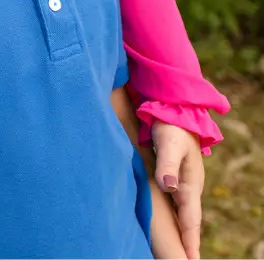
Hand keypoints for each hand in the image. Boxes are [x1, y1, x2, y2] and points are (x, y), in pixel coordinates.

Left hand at [151, 121, 204, 259]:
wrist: (174, 110)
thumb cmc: (171, 126)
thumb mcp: (169, 143)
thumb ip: (168, 164)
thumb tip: (169, 186)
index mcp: (190, 184)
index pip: (190, 219)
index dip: (189, 240)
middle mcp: (187, 187)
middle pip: (188, 221)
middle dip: (188, 242)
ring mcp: (181, 183)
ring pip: (180, 213)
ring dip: (180, 231)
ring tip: (179, 251)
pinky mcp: (172, 176)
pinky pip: (173, 203)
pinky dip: (172, 217)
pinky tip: (167, 224)